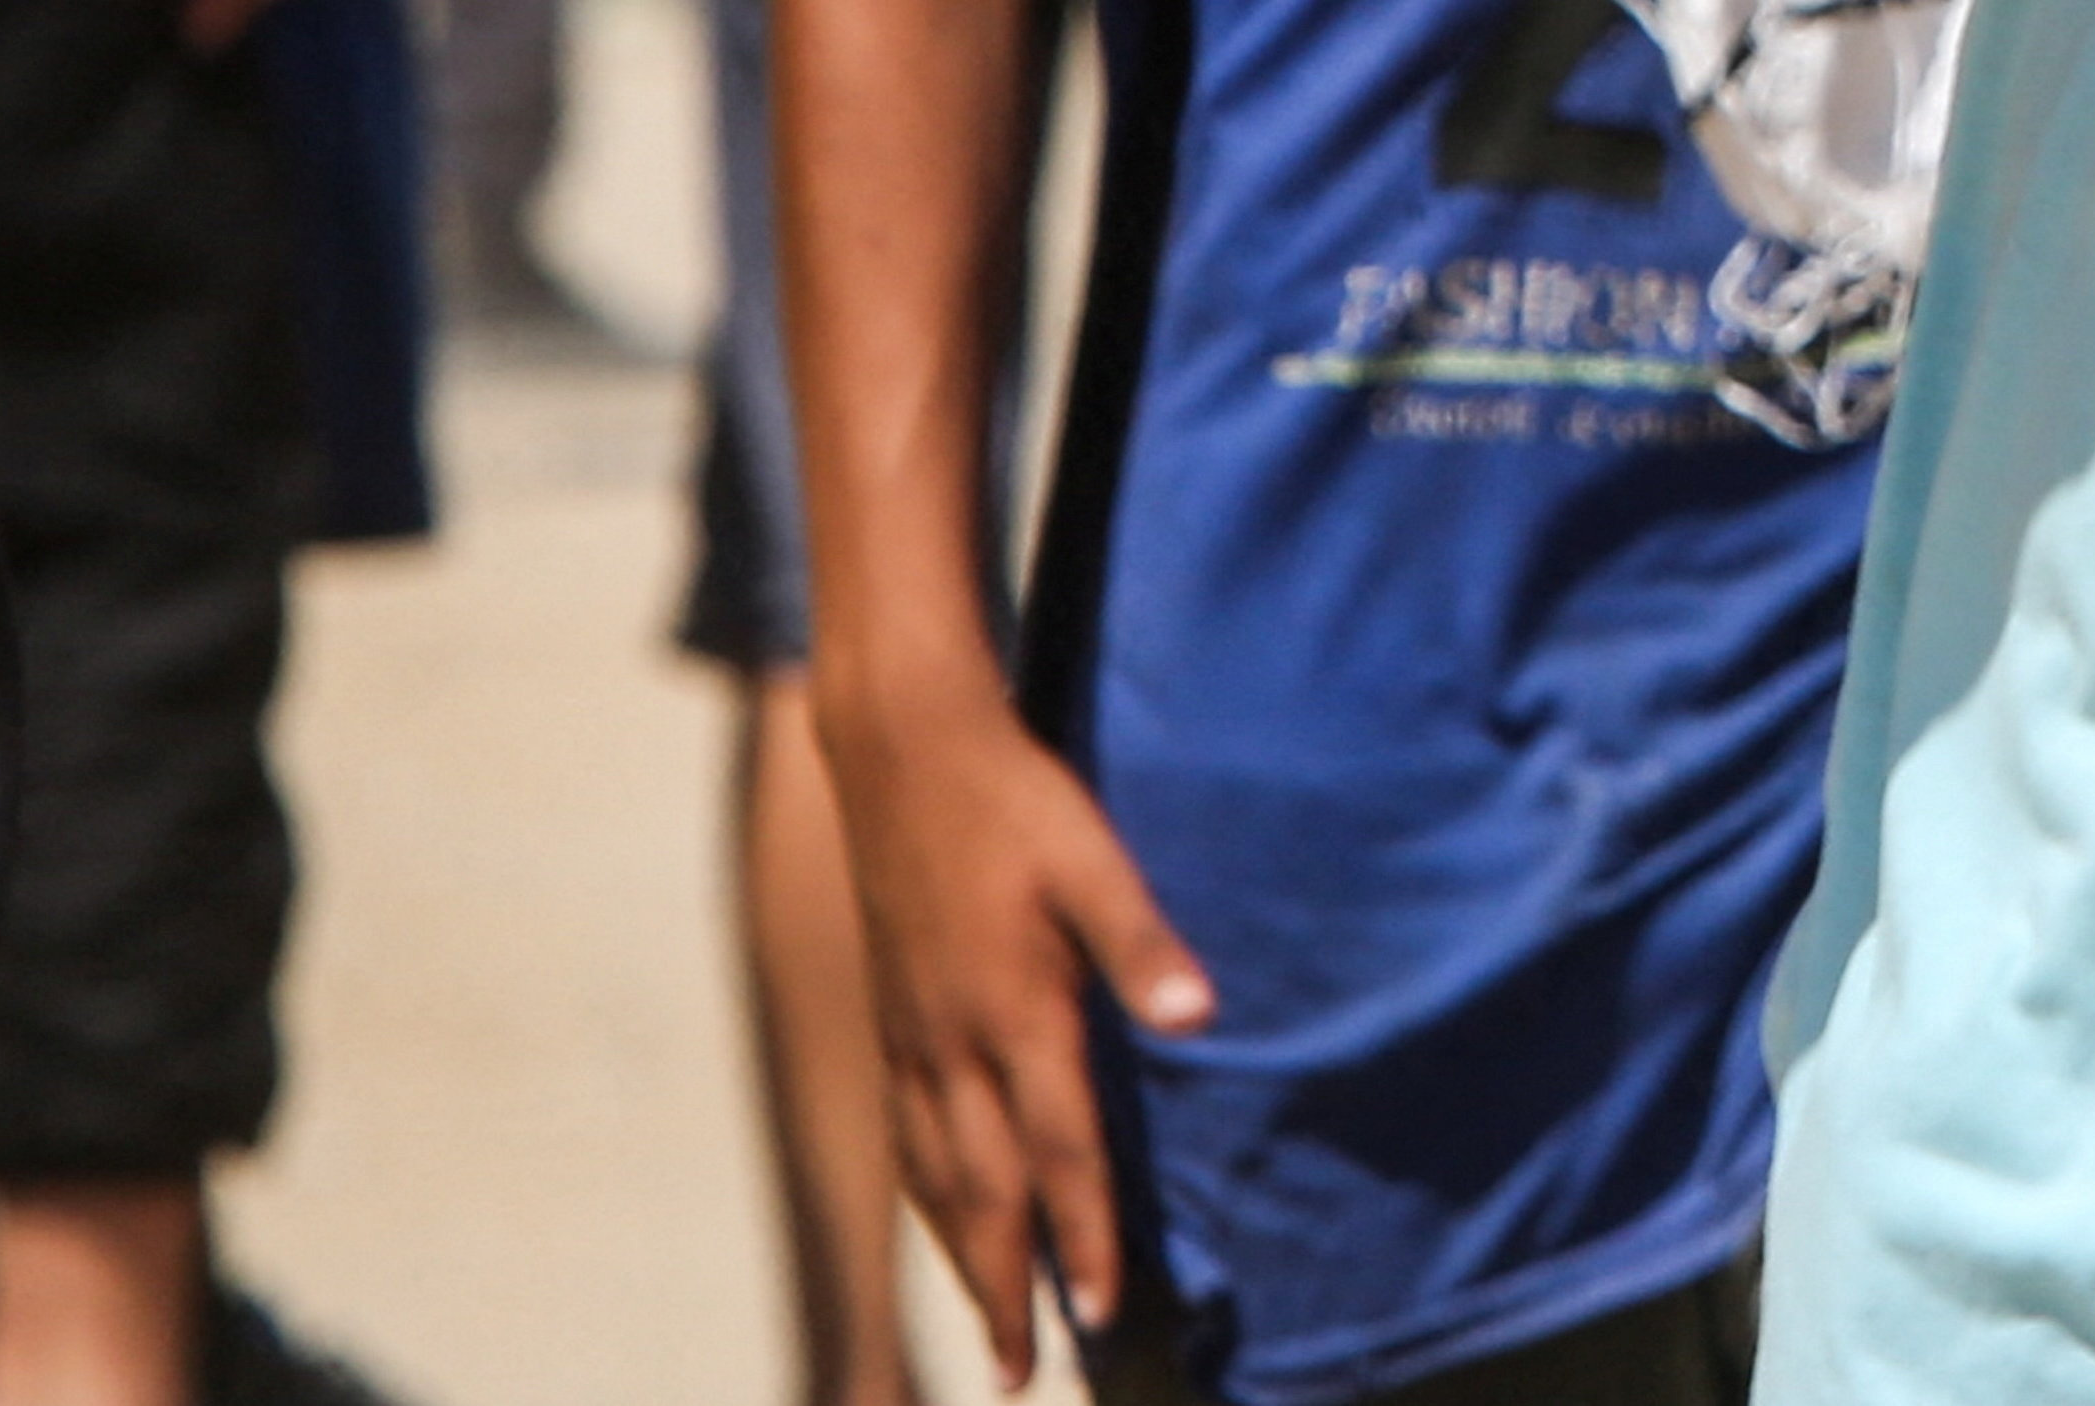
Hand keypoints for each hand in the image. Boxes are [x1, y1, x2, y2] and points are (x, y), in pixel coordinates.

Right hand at [821, 662, 1215, 1383]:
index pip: (1058, 1148)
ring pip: (935, 1176)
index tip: (1102, 1306)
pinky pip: (906, 1135)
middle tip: (1027, 1371)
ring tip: (991, 1327)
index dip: (1082, 1231)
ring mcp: (912, 1035)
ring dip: (966, 1257)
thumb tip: (1202, 1018)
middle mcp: (953, 1042)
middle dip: (1010, 1286)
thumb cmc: (1013, 800)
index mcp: (1014, 1010)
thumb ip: (1144, 943)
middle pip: (985, 1191)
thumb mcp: (1093, 857)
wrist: (902, 750)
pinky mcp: (892, 1018)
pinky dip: (927, 1196)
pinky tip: (941, 1215)